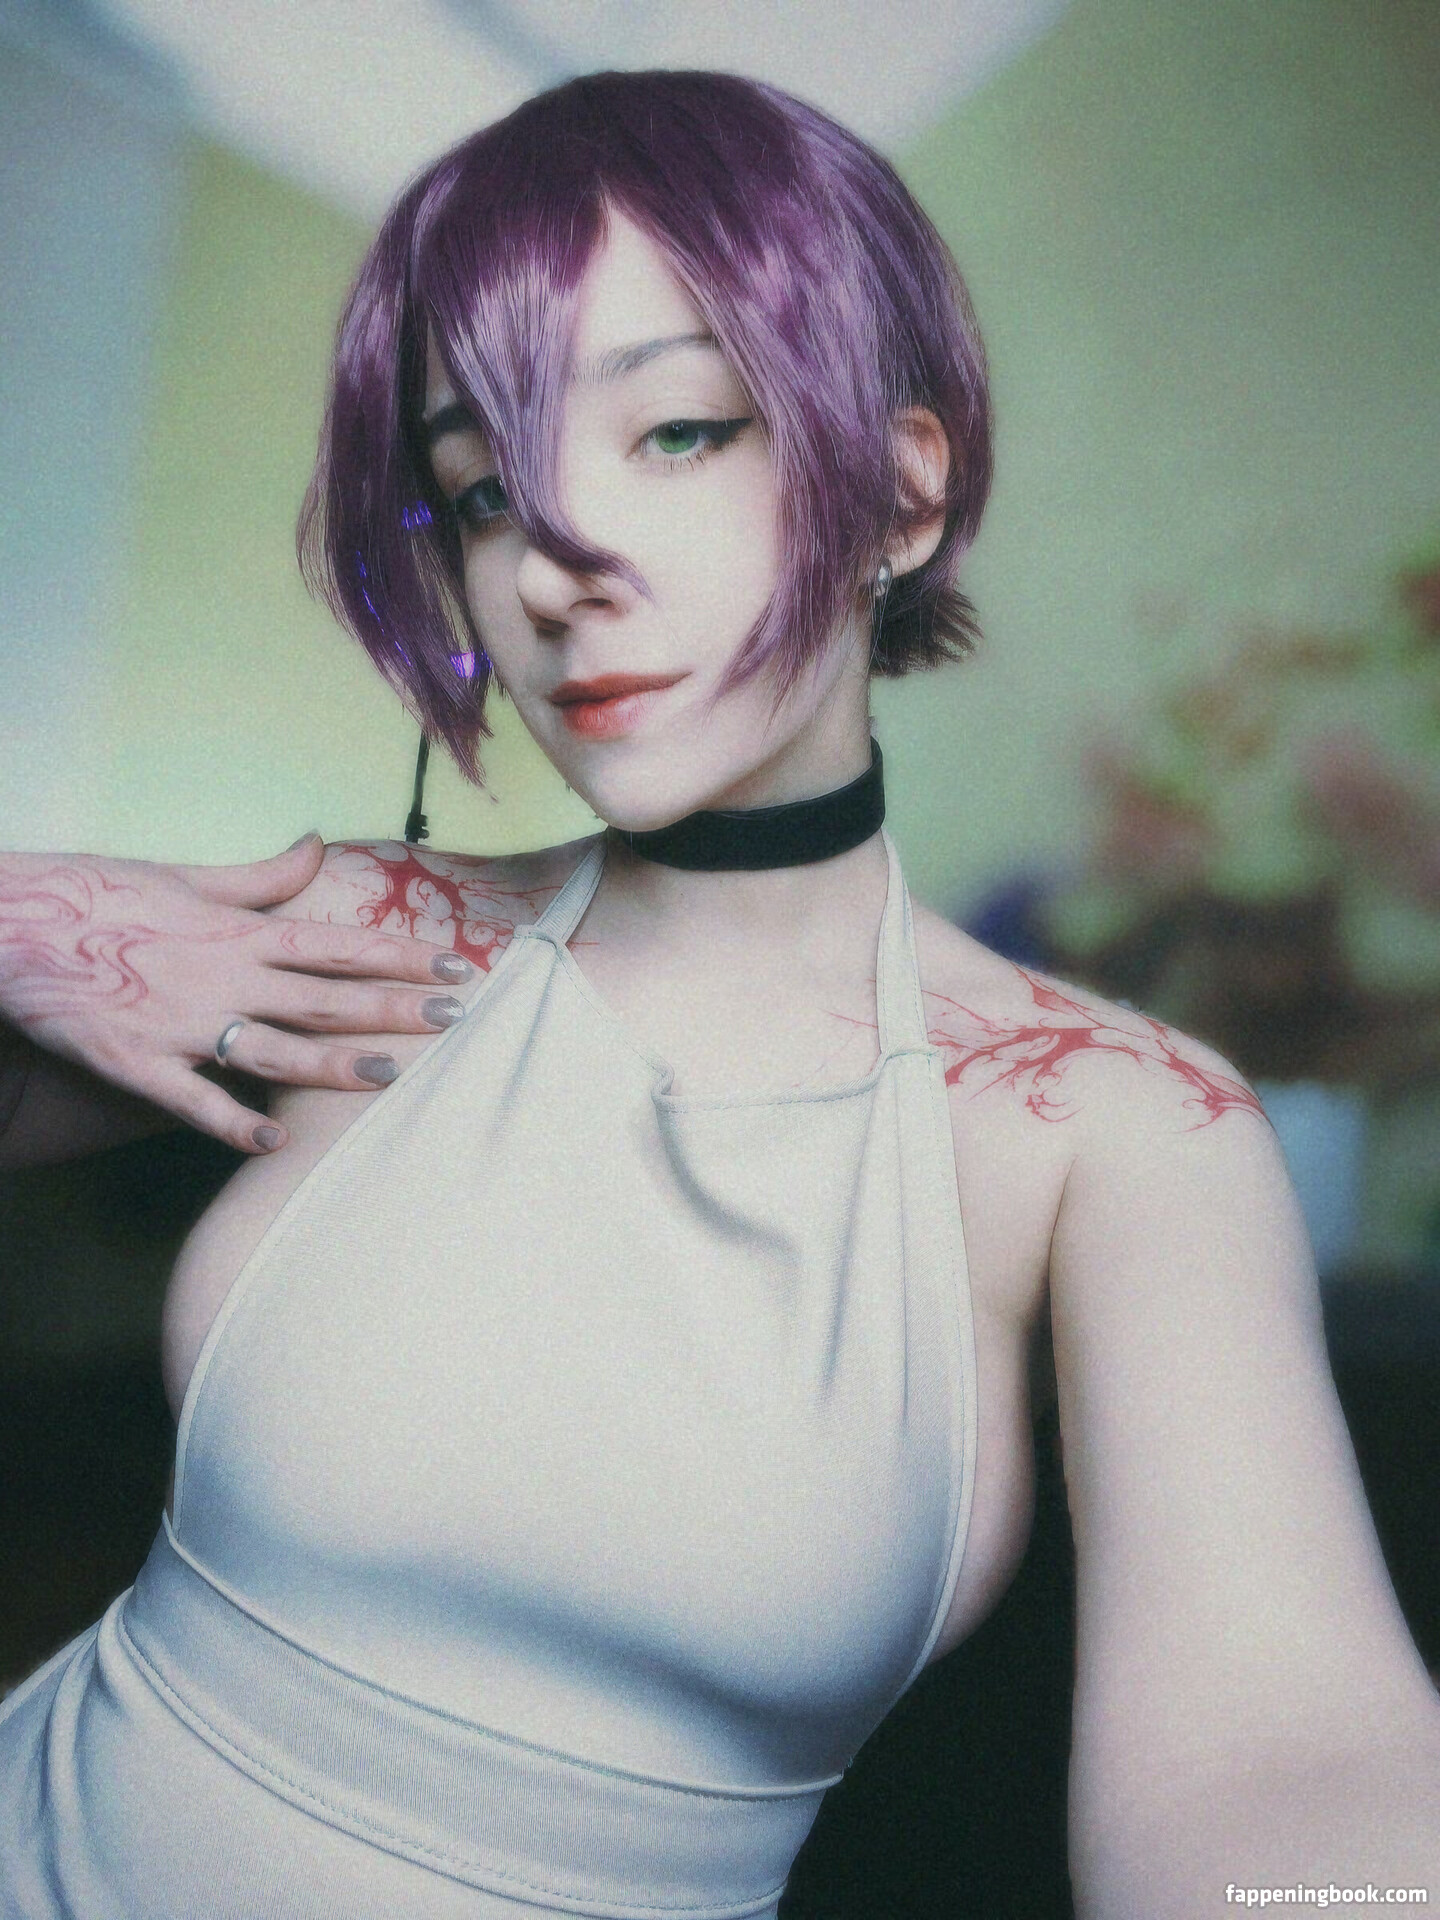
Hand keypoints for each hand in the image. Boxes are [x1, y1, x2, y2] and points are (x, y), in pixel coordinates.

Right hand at [0, 834, 474, 1153]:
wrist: (12, 923)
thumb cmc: (99, 894)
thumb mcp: (186, 878)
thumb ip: (262, 877)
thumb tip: (316, 847)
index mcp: (237, 932)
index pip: (339, 945)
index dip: (403, 955)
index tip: (459, 964)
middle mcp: (221, 977)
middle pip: (325, 997)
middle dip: (395, 1007)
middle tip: (457, 1018)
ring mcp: (181, 1023)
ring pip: (274, 1049)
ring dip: (335, 1064)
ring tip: (391, 1074)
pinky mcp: (136, 1062)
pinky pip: (193, 1101)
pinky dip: (233, 1122)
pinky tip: (275, 1142)